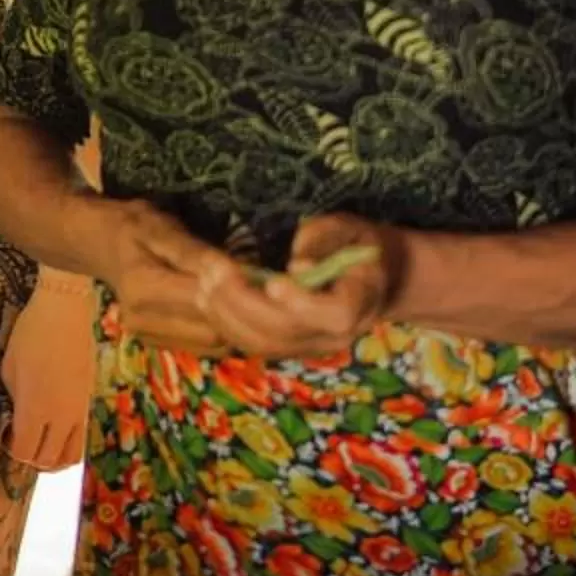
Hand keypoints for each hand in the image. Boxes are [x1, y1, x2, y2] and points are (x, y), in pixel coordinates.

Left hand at [2, 273, 98, 470]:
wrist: (65, 311)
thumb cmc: (30, 335)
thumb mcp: (9, 368)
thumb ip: (13, 401)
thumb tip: (15, 418)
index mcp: (35, 409)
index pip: (24, 451)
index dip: (11, 450)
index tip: (4, 437)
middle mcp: (60, 417)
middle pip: (46, 461)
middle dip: (30, 458)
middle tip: (19, 441)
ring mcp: (78, 411)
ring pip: (70, 457)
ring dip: (53, 459)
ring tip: (40, 445)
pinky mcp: (89, 402)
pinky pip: (81, 438)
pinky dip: (67, 444)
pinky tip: (55, 430)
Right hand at [103, 201, 248, 354]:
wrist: (100, 245)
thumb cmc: (135, 228)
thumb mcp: (163, 228)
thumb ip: (196, 254)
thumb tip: (229, 274)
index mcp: (142, 286)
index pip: (204, 302)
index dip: (236, 291)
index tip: (257, 276)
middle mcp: (141, 321)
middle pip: (212, 331)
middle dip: (241, 313)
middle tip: (258, 291)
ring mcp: (148, 338)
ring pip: (213, 346)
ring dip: (235, 326)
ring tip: (243, 301)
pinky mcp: (157, 345)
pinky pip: (204, 350)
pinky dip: (222, 334)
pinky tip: (225, 312)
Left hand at [192, 213, 400, 361]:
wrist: (373, 280)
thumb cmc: (359, 246)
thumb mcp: (350, 228)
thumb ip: (324, 239)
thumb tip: (298, 265)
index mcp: (361, 302)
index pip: (334, 315)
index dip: (302, 303)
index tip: (273, 281)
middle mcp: (334, 335)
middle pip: (285, 331)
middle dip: (243, 301)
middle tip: (213, 270)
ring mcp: (309, 346)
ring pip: (263, 343)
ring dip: (226, 314)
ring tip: (203, 281)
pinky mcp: (287, 346)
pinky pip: (253, 343)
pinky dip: (225, 322)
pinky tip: (205, 296)